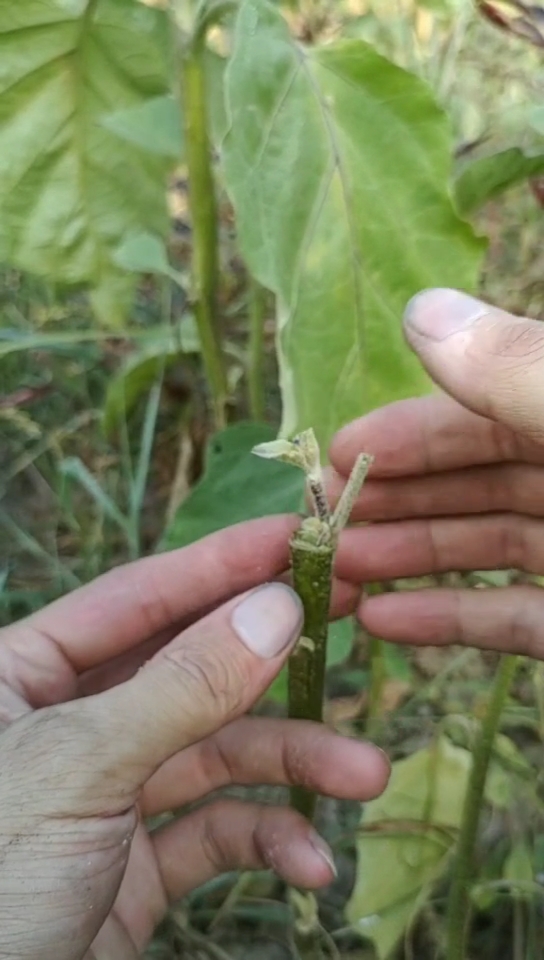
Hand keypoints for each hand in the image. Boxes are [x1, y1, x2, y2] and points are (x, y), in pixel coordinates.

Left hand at [0, 516, 388, 959]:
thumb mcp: (79, 767)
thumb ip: (181, 688)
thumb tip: (276, 607)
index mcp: (22, 673)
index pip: (139, 596)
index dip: (222, 562)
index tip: (298, 536)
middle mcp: (69, 723)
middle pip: (191, 668)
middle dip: (274, 658)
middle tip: (353, 615)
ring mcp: (107, 793)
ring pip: (217, 753)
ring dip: (294, 764)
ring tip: (365, 774)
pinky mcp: (137, 864)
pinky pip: (214, 832)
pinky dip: (267, 841)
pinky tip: (309, 863)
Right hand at [329, 288, 543, 657]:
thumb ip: (519, 370)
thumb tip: (420, 310)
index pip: (494, 402)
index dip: (414, 428)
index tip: (339, 450)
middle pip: (481, 477)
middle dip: (399, 495)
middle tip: (324, 518)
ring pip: (490, 544)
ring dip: (410, 555)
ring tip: (337, 568)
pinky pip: (516, 618)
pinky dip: (452, 620)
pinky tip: (385, 624)